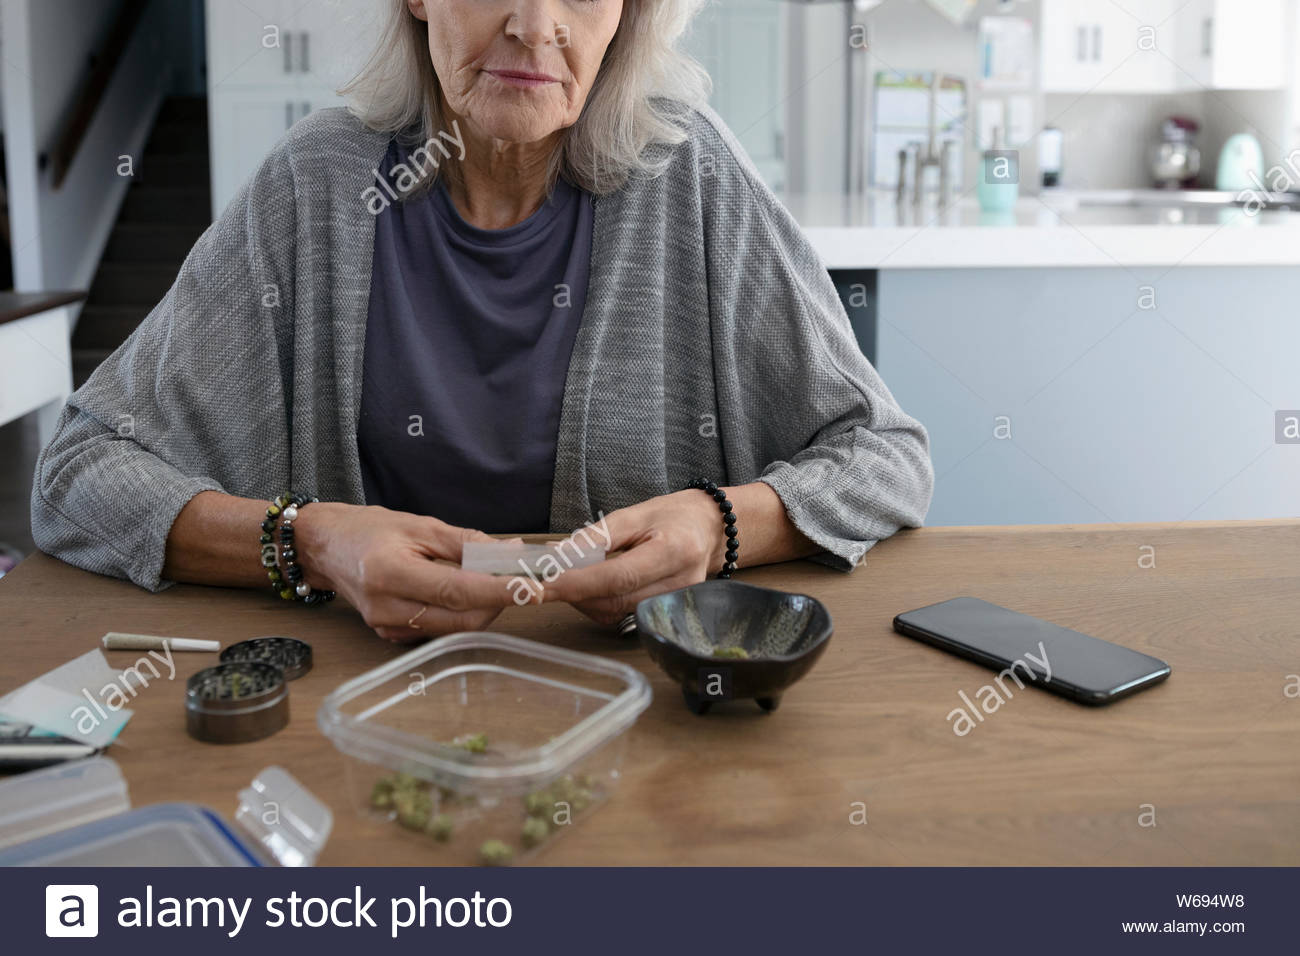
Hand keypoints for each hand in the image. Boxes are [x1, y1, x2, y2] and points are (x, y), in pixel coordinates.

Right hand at [292, 503, 537, 641]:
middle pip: (463, 619)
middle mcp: (387, 609)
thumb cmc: (368, 530)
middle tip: (518, 578)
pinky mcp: (391, 636)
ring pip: (455, 628)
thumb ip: (465, 542)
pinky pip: (440, 629)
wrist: (324, 548)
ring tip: (494, 580)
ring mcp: (387, 628)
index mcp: (390, 575)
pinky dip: (461, 613)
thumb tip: (509, 552)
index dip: (500, 591)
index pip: (459, 591)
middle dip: (498, 601)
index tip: (532, 588)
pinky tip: (466, 591)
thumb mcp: (419, 525)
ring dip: (483, 607)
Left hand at [541, 491, 726, 626]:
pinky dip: (601, 603)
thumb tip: (557, 557)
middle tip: (549, 577)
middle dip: (575, 593)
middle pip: (614, 602)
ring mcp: (676, 603)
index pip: (619, 577)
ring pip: (615, 614)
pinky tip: (595, 585)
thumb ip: (596, 537)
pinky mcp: (668, 613)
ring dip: (585, 600)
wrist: (709, 529)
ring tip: (576, 575)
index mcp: (674, 551)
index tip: (544, 584)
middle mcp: (679, 583)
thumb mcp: (634, 514)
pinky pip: (623, 616)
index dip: (578, 583)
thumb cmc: (672, 516)